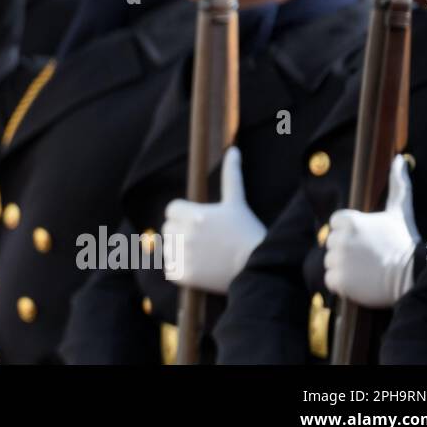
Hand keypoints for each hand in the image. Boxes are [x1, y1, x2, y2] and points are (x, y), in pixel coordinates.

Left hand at [163, 146, 266, 293]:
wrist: (257, 269)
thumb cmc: (248, 233)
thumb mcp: (238, 203)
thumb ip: (232, 175)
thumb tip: (234, 150)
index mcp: (196, 215)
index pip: (171, 210)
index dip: (183, 215)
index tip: (199, 223)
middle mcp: (188, 235)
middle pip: (168, 229)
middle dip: (181, 232)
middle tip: (204, 240)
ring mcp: (185, 256)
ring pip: (168, 249)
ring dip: (180, 251)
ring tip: (203, 254)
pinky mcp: (185, 276)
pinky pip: (170, 270)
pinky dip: (180, 271)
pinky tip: (199, 268)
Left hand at [324, 155, 419, 307]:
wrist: (414, 277)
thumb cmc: (405, 242)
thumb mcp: (400, 212)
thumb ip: (397, 185)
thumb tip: (399, 159)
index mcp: (349, 220)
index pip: (336, 224)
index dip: (351, 233)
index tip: (369, 240)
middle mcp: (340, 239)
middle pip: (333, 244)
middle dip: (348, 251)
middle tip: (371, 257)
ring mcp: (338, 261)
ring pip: (331, 263)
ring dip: (345, 268)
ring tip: (368, 270)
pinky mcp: (339, 281)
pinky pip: (331, 281)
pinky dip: (342, 285)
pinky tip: (362, 282)